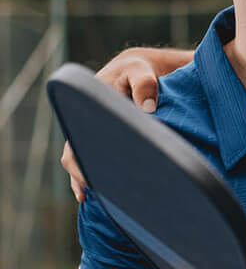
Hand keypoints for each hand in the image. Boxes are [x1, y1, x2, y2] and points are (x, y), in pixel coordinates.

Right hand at [61, 49, 162, 201]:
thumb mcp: (140, 71)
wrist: (138, 70)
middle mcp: (86, 123)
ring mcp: (94, 132)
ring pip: (83, 161)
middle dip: (84, 175)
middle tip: (98, 193)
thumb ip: (144, 84)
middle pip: (75, 155)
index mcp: (88, 109)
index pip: (77, 138)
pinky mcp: (105, 139)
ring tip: (101, 198)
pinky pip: (94, 160)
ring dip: (88, 179)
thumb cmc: (137, 71)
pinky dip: (93, 177)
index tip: (91, 177)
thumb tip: (148, 109)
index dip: (80, 160)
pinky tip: (93, 195)